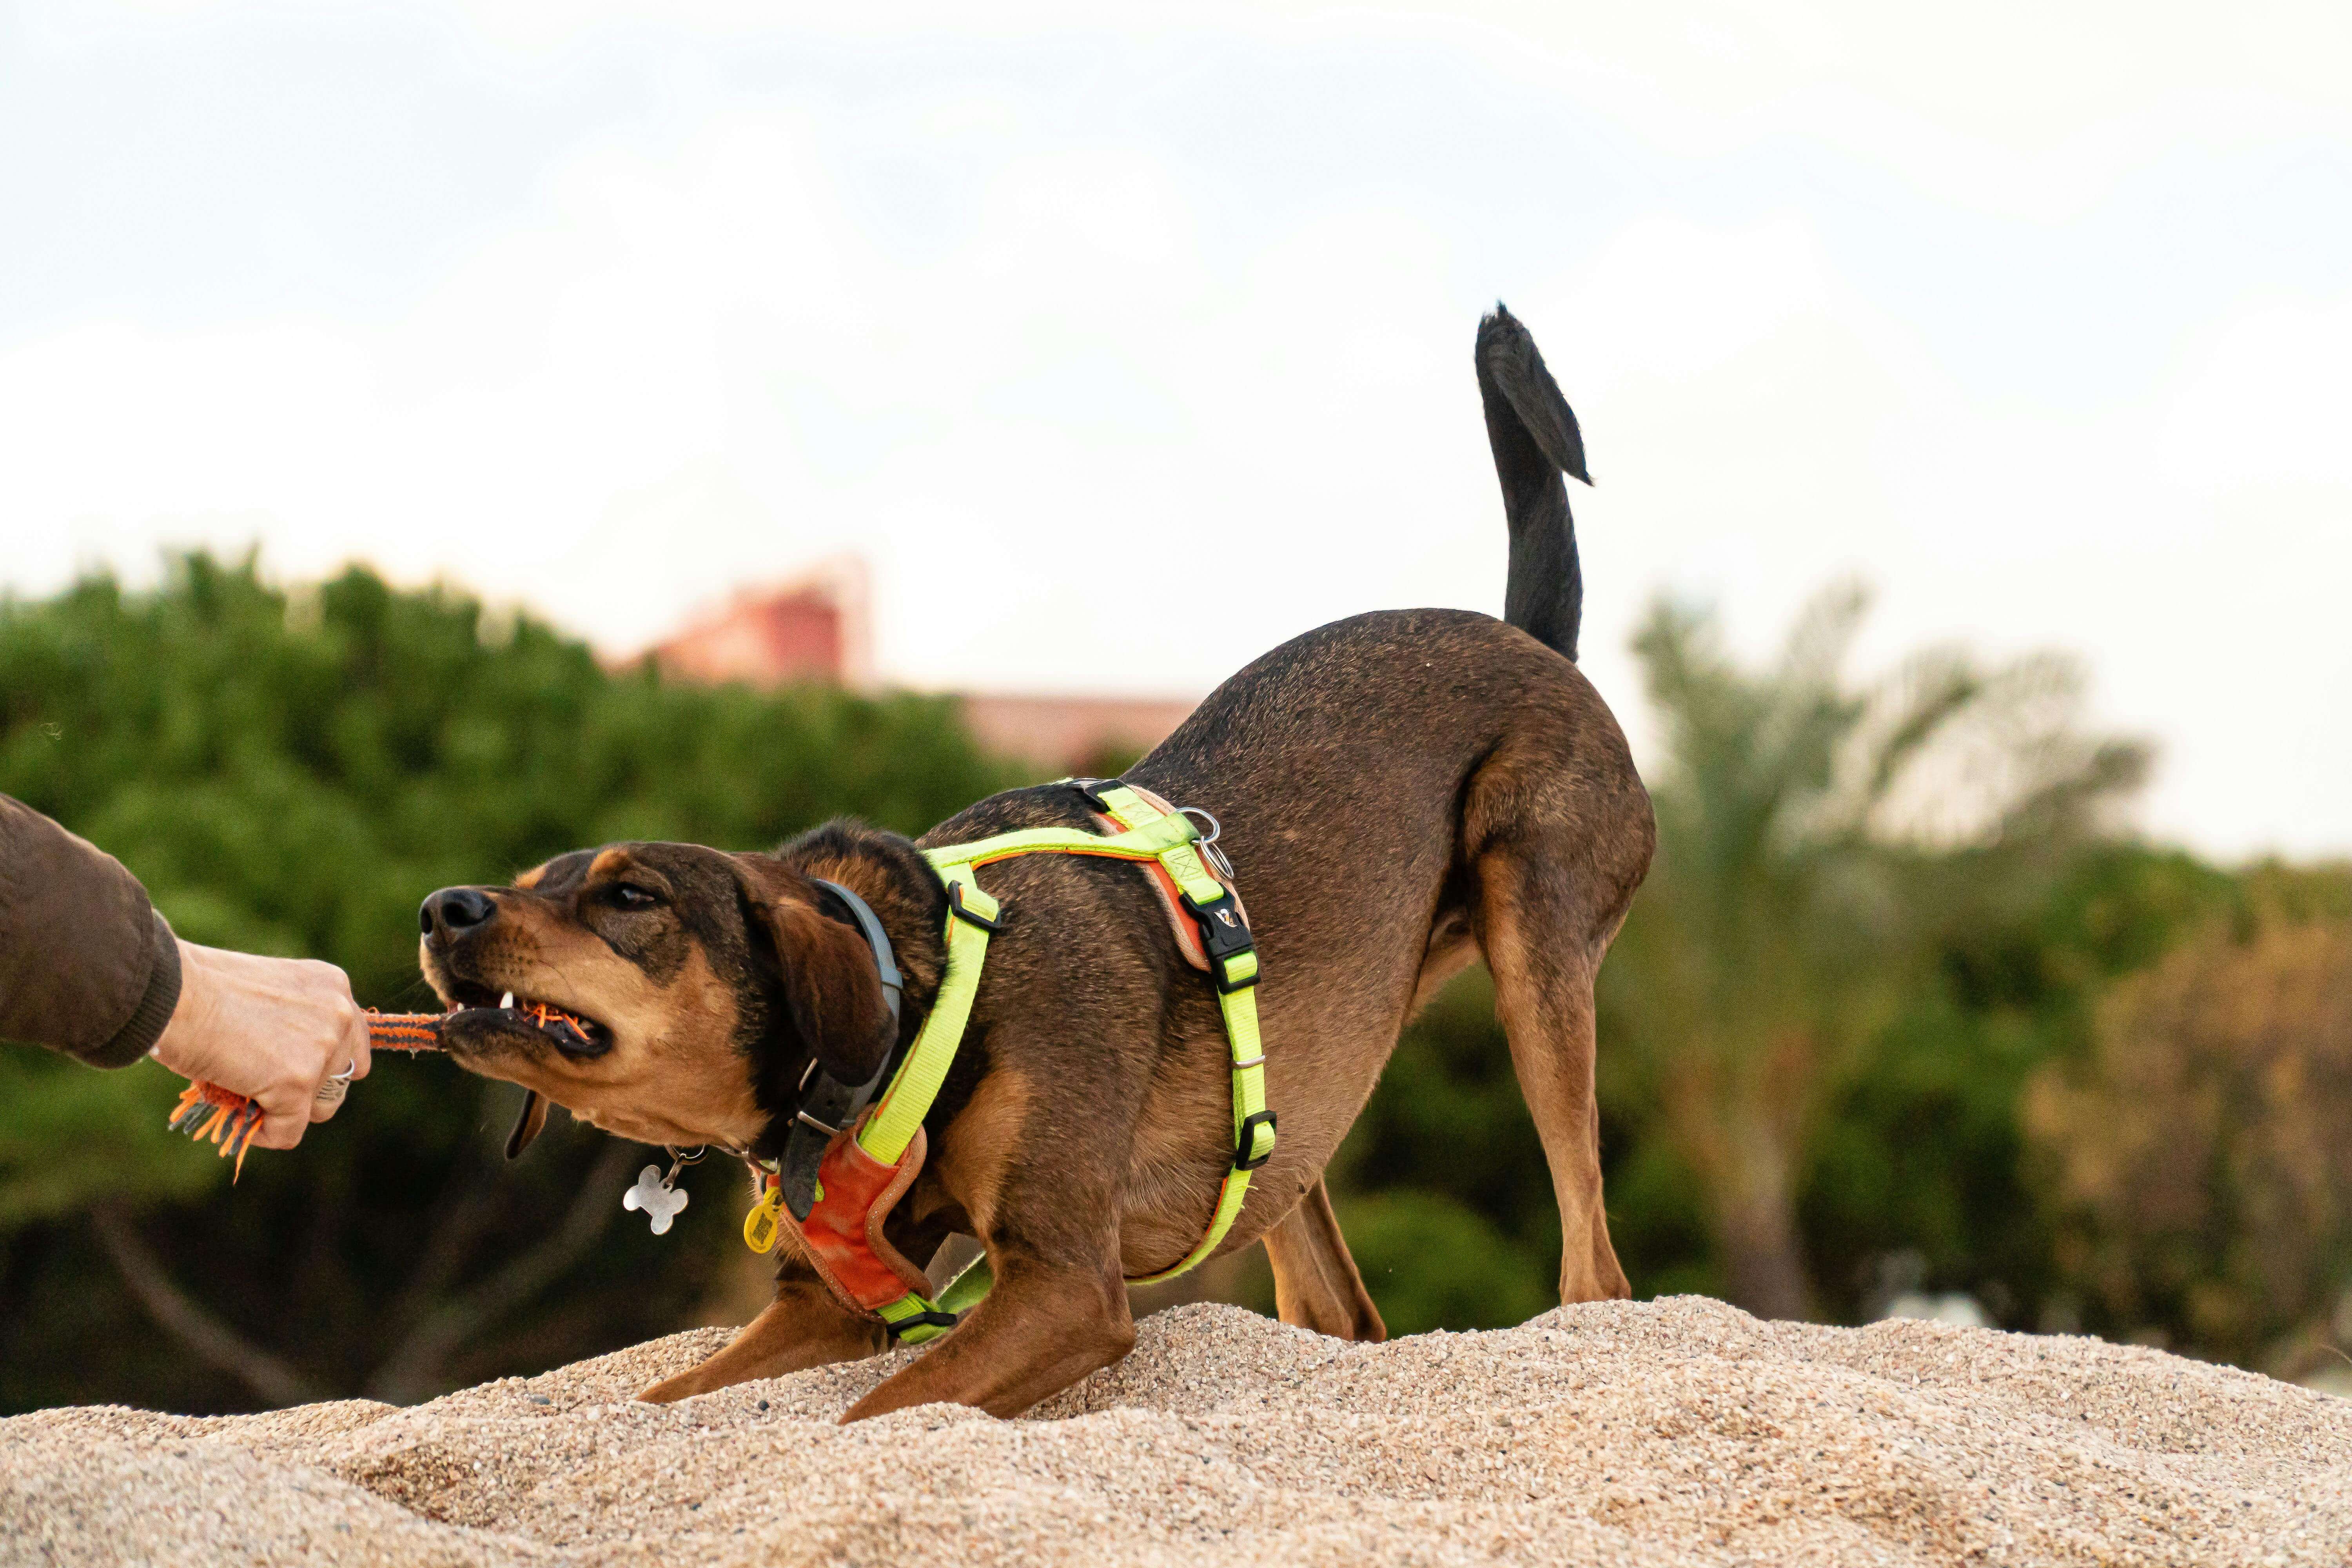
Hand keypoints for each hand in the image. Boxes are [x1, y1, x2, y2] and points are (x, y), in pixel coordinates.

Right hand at [148, 942, 371, 1150]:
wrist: (170, 993)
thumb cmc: (198, 987)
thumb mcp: (265, 991)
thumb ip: (292, 1020)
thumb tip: (289, 1060)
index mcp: (332, 986)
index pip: (352, 1042)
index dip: (323, 1064)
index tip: (290, 1070)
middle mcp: (340, 1014)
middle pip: (341, 1078)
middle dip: (308, 1090)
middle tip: (266, 1088)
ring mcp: (322, 1049)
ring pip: (319, 1108)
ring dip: (287, 1111)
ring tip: (245, 1098)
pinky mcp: (296, 1082)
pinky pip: (289, 1132)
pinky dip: (263, 1135)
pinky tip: (236, 1119)